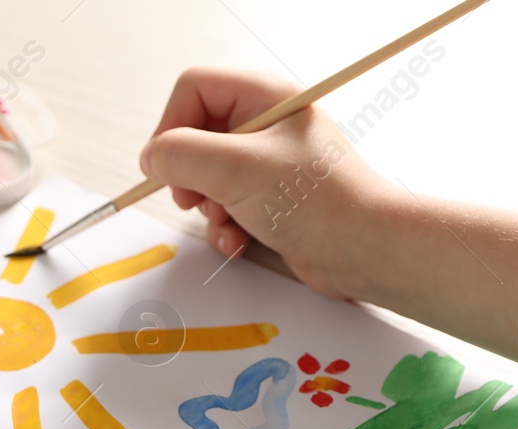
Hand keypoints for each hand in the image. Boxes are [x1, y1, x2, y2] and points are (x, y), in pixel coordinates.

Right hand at [139, 67, 517, 398]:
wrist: (366, 250)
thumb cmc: (317, 202)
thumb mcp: (234, 170)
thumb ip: (180, 156)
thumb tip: (151, 158)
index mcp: (264, 97)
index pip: (193, 89)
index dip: (171, 126)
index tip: (167, 166)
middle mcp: (266, 125)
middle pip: (195, 135)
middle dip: (188, 175)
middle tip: (195, 198)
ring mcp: (268, 164)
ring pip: (206, 177)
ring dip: (206, 208)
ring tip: (226, 222)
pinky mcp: (271, 199)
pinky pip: (226, 206)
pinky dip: (224, 227)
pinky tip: (237, 241)